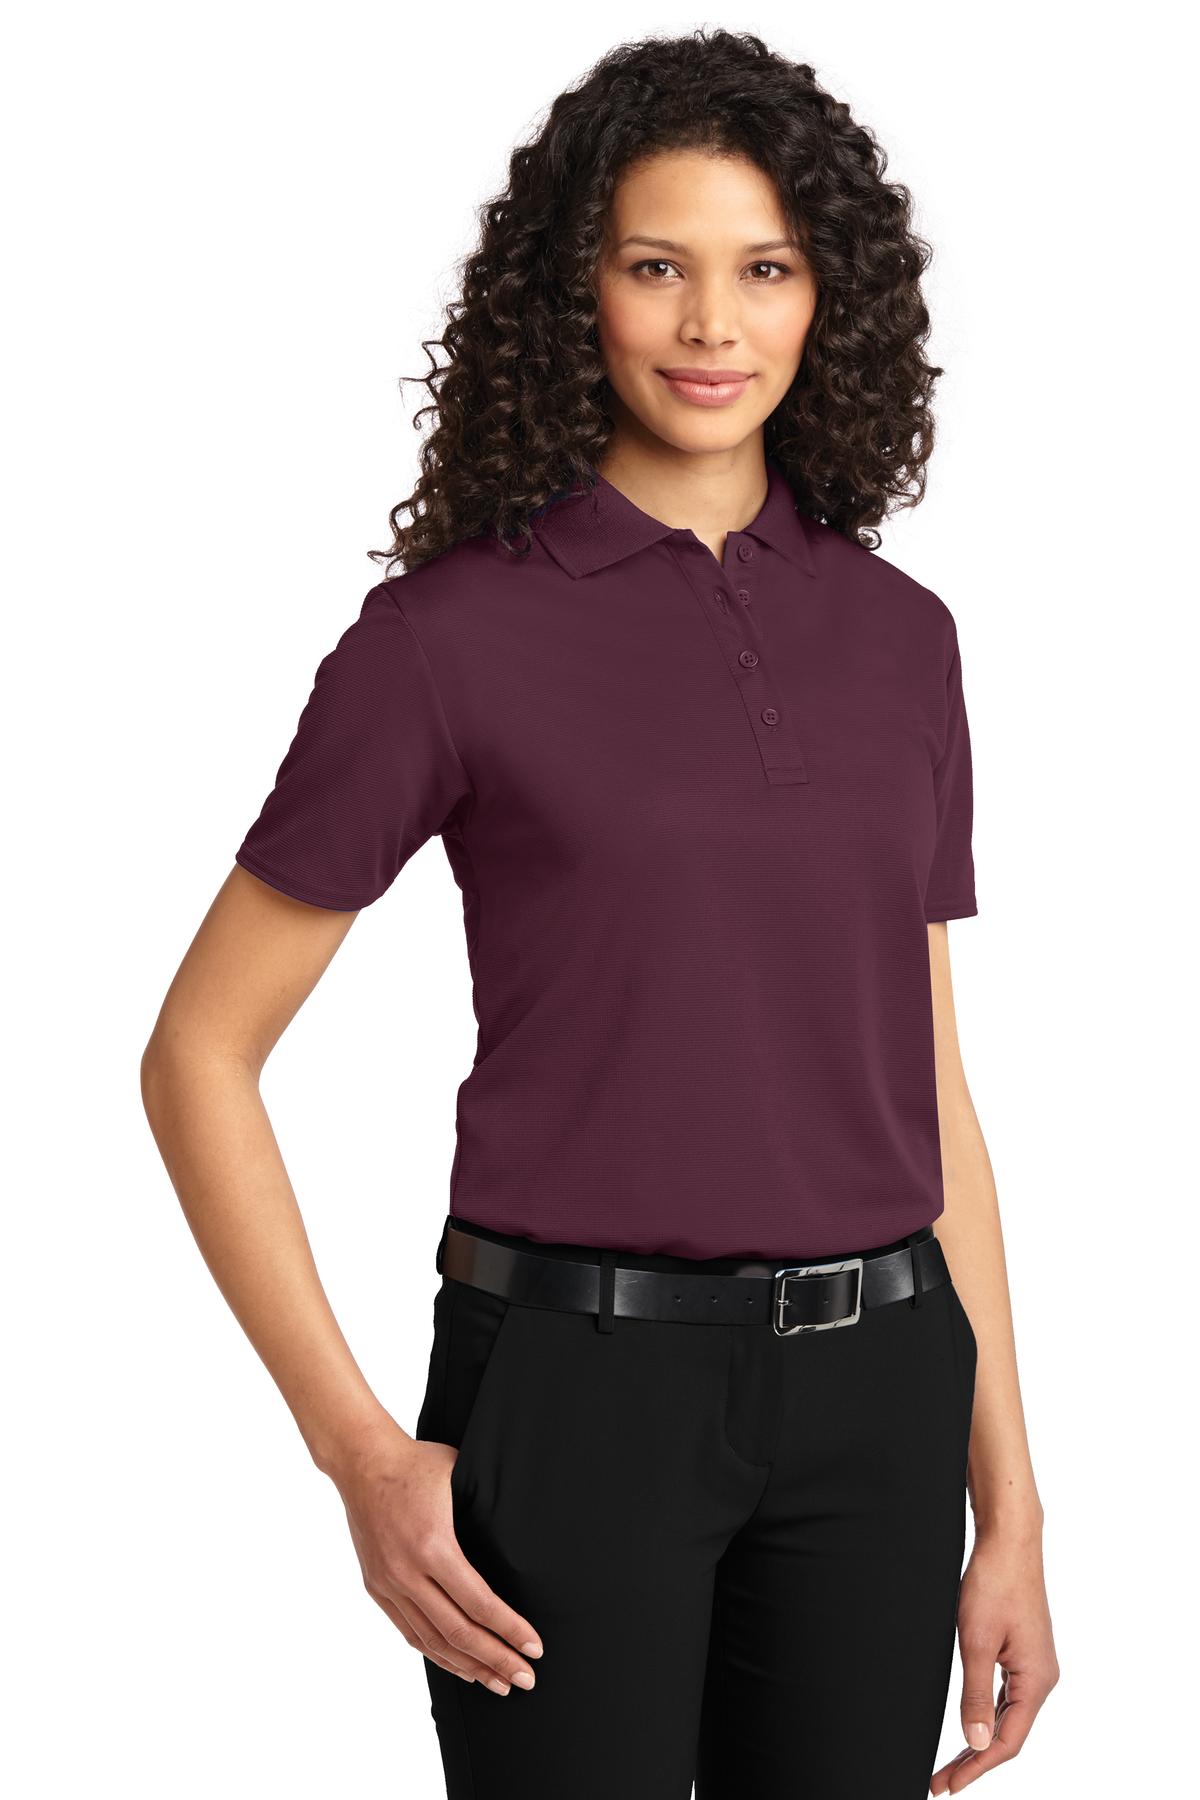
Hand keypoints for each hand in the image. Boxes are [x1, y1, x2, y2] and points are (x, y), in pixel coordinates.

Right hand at [331, 1423, 542, 1695]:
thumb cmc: (417, 1464)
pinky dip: (437, 1654)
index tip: (534, 1647)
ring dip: (468, 1666)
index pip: (479, 1603)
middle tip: (525, 1679)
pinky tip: (460, 1666)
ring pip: (432, 1640)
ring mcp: (389, 1583)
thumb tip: (526, 1532)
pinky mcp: (376, 1587)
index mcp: (432, 1545)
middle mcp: (407, 1571)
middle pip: (458, 1631)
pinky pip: (410, 1632)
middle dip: (496, 1659)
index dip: (509, 1630)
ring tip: (498, 1683)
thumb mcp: (460, 1475)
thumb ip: (487, 1508)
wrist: (362, 1462)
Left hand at [930, 1520, 1058, 1791]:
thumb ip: (976, 1695)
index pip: (1008, 1742)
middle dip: (976, 1760)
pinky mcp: (1024, 1652)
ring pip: (1008, 1716)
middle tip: (942, 1782)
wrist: (1008, 1541)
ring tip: (952, 1763)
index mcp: (1036, 1681)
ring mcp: (1034, 1665)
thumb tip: (977, 1743)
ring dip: (980, 1740)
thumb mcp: (976, 1642)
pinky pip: (1007, 1695)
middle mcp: (1042, 1678)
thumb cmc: (994, 1583)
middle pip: (1009, 1734)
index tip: (948, 1785)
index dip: (977, 1767)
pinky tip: (972, 1723)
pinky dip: (988, 1714)